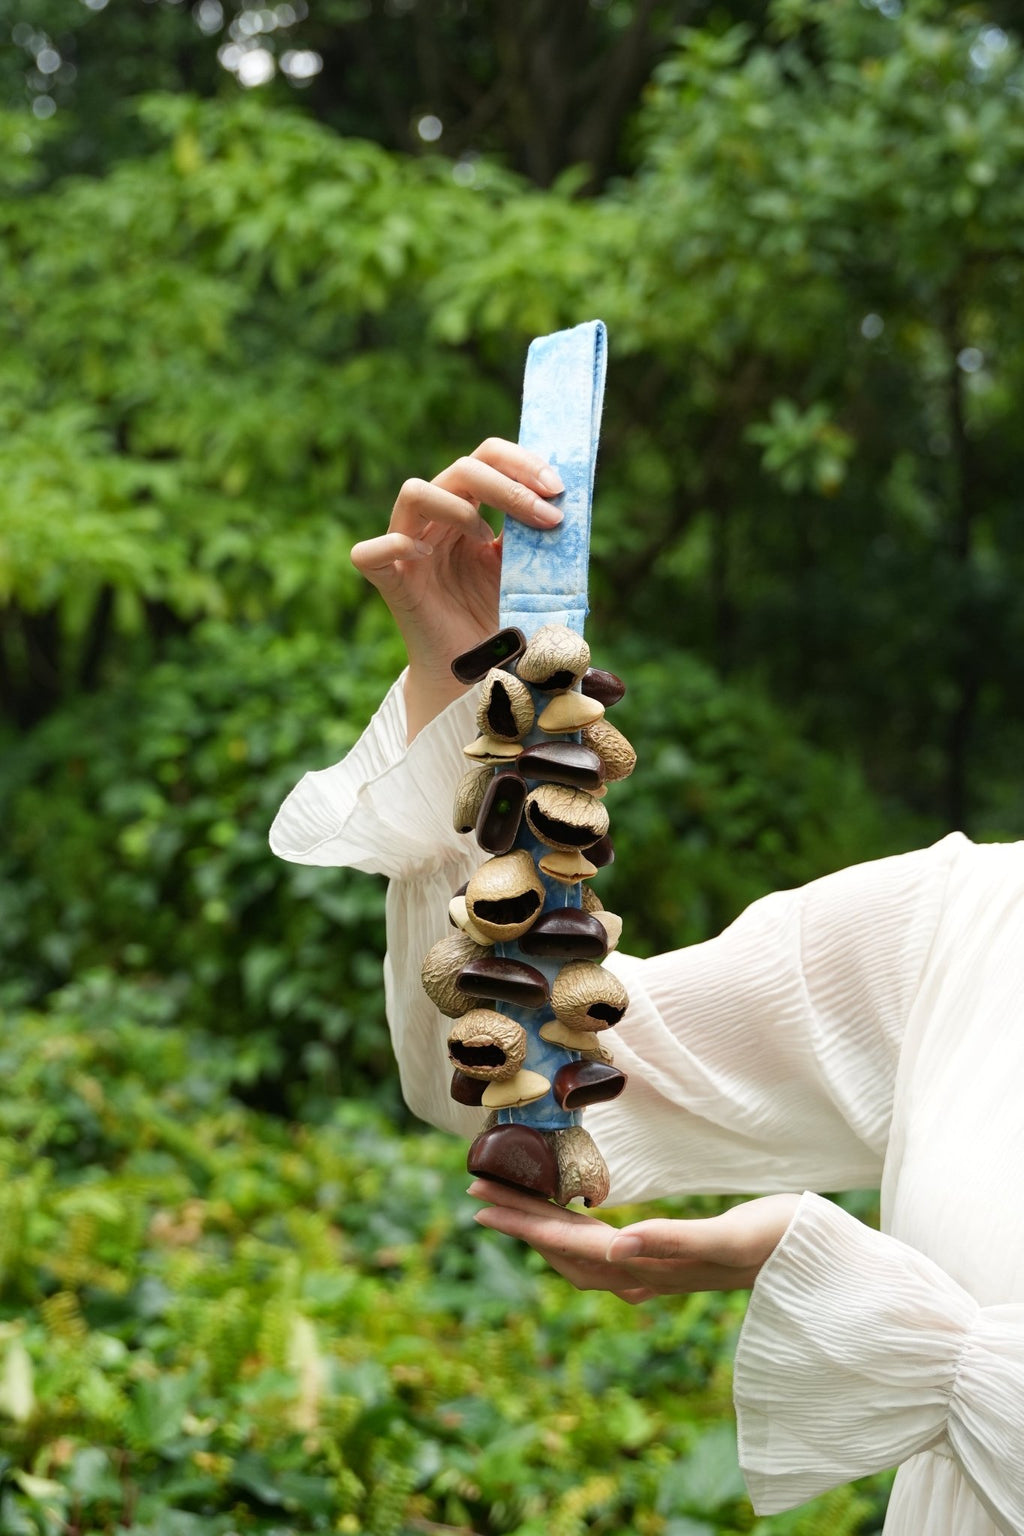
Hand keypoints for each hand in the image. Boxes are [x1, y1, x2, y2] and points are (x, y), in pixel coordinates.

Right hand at [351, 439, 564, 739]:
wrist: (478, 676)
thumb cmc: (501, 620)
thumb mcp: (528, 570)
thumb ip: (538, 536)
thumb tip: (566, 503)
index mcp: (469, 509)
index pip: (487, 457)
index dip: (522, 463)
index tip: (558, 488)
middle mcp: (436, 521)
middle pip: (460, 468)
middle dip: (509, 485)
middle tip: (548, 514)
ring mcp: (408, 549)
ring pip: (413, 492)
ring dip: (458, 506)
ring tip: (485, 538)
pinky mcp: (389, 583)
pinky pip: (369, 552)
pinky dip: (394, 546)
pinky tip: (424, 557)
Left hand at [468, 1179, 800, 1304]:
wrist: (821, 1268)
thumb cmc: (782, 1244)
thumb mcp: (730, 1237)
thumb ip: (673, 1242)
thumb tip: (614, 1248)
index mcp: (651, 1266)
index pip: (570, 1244)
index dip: (524, 1222)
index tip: (481, 1197)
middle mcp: (645, 1276)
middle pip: (563, 1250)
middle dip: (518, 1221)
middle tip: (475, 1189)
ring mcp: (656, 1274)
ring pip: (579, 1257)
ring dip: (540, 1230)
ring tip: (508, 1204)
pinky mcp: (670, 1265)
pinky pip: (603, 1254)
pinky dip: (573, 1235)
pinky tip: (573, 1225)